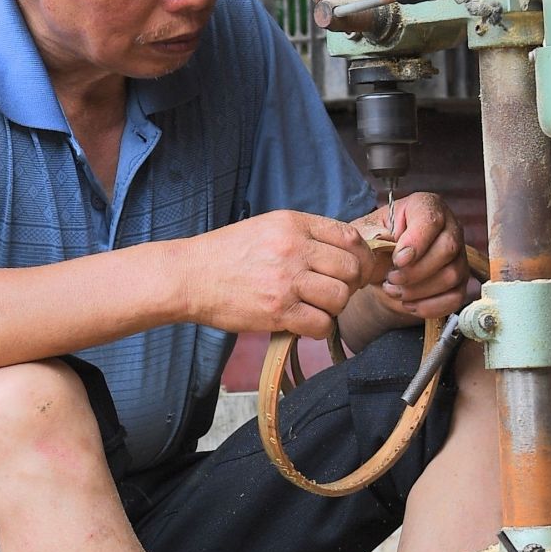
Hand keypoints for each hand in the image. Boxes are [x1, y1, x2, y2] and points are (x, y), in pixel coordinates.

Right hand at [177, 209, 378, 341]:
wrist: (190, 276)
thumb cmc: (225, 254)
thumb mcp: (266, 228)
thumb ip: (304, 235)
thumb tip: (342, 254)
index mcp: (292, 224)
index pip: (349, 236)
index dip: (360, 257)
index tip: (355, 270)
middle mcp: (293, 248)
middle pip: (350, 268)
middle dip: (349, 284)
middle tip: (334, 292)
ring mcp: (286, 280)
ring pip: (340, 297)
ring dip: (333, 307)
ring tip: (315, 307)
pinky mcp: (278, 310)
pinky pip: (321, 323)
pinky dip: (318, 327)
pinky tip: (304, 322)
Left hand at [368, 193, 473, 321]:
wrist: (380, 267)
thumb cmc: (374, 244)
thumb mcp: (365, 234)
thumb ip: (372, 236)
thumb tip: (383, 240)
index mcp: (425, 206)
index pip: (431, 220)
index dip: (416, 242)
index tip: (397, 260)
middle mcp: (449, 227)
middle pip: (448, 248)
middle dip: (416, 271)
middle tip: (391, 278)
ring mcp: (458, 255)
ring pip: (451, 275)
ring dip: (419, 290)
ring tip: (394, 290)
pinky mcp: (459, 281)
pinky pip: (454, 298)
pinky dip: (429, 306)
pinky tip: (408, 303)